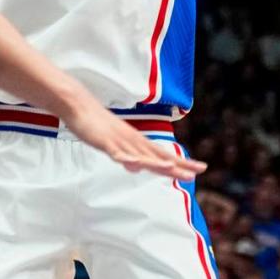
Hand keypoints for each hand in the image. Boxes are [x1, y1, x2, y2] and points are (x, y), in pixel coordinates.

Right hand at [62, 96, 206, 178]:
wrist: (79, 105)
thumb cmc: (97, 125)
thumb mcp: (115, 145)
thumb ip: (127, 156)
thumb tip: (137, 168)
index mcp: (137, 142)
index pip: (163, 155)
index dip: (181, 162)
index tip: (200, 169)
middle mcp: (132, 141)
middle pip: (157, 156)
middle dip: (176, 165)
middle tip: (197, 172)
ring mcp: (119, 140)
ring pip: (140, 154)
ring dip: (155, 162)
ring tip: (171, 169)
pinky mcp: (104, 141)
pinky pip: (116, 151)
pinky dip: (125, 158)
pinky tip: (133, 164)